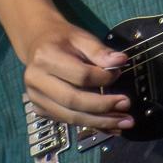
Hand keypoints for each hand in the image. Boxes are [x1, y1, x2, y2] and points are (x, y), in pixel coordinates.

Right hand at [20, 12, 132, 133]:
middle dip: (103, 107)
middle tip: (126, 107)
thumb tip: (121, 61)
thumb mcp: (81, 37)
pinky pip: (68, 121)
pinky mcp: (40, 110)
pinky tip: (109, 125)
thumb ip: (100, 51)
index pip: (80, 75)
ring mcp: (35, 98)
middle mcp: (36, 81)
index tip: (119, 73)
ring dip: (99, 122)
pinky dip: (90, 125)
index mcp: (45, 57)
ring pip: (71, 117)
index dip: (103, 78)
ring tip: (123, 122)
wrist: (38, 45)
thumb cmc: (62, 40)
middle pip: (73, 101)